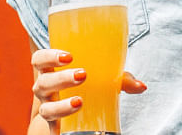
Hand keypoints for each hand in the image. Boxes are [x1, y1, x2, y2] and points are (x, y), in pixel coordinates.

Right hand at [31, 47, 145, 125]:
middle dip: (61, 78)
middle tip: (82, 75)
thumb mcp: (103, 81)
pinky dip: (60, 125)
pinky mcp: (55, 126)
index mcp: (52, 71)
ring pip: (46, 108)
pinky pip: (52, 126)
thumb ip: (121, 80)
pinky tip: (70, 123)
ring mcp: (48, 109)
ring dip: (62, 105)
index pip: (40, 59)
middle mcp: (45, 90)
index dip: (49, 55)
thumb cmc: (87, 89)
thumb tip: (141, 86)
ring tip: (80, 101)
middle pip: (43, 82)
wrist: (74, 118)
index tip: (69, 56)